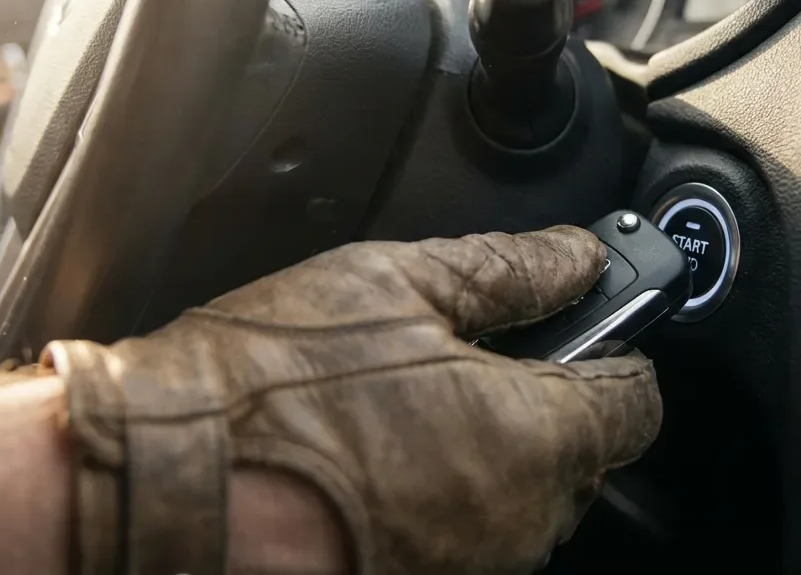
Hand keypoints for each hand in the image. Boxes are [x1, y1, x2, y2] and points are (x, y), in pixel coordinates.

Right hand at [46, 226, 662, 574]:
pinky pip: (460, 538)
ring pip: (517, 503)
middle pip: (582, 457)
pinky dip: (437, 498)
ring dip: (486, 453)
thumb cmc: (262, 391)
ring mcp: (467, 569)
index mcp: (531, 437)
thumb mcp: (393, 285)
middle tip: (465, 352)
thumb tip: (575, 257)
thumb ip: (509, 268)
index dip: (617, 348)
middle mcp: (515, 522)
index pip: (638, 401)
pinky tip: (371, 457)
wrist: (162, 488)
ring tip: (398, 403)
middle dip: (545, 402)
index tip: (585, 321)